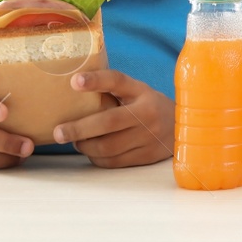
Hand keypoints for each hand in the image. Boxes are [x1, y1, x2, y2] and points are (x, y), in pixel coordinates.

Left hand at [55, 70, 172, 167]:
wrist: (183, 127)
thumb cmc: (147, 106)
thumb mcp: (136, 92)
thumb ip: (112, 92)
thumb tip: (70, 92)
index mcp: (141, 91)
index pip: (117, 81)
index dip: (96, 80)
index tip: (74, 81)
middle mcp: (147, 112)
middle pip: (108, 122)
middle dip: (79, 128)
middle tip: (58, 133)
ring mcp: (149, 136)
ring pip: (107, 147)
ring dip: (86, 146)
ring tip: (76, 142)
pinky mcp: (147, 155)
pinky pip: (113, 161)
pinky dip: (97, 158)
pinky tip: (93, 151)